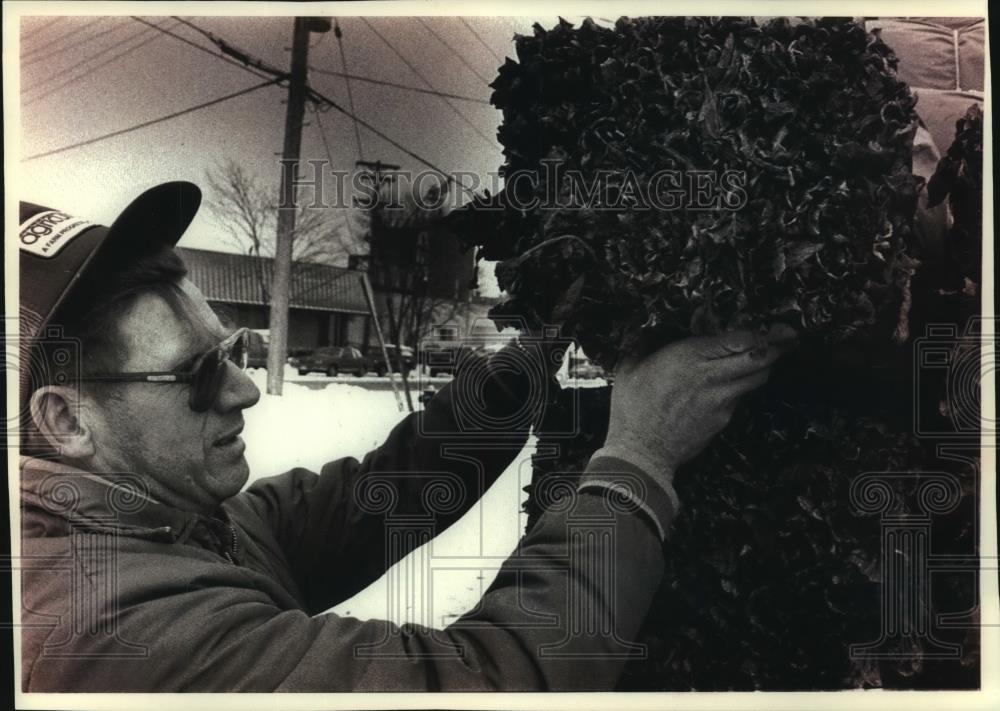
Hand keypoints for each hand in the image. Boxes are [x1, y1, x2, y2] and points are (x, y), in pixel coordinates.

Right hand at [600, 325, 797, 490]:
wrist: (641, 452)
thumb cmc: (631, 408)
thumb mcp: (630, 367)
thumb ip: (643, 345)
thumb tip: (644, 330)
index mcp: (689, 356)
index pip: (739, 339)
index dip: (760, 331)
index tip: (771, 325)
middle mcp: (711, 376)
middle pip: (759, 357)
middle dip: (776, 346)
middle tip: (787, 337)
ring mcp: (721, 400)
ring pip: (757, 378)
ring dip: (762, 367)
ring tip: (765, 357)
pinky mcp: (723, 420)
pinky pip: (740, 398)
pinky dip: (740, 389)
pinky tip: (732, 385)